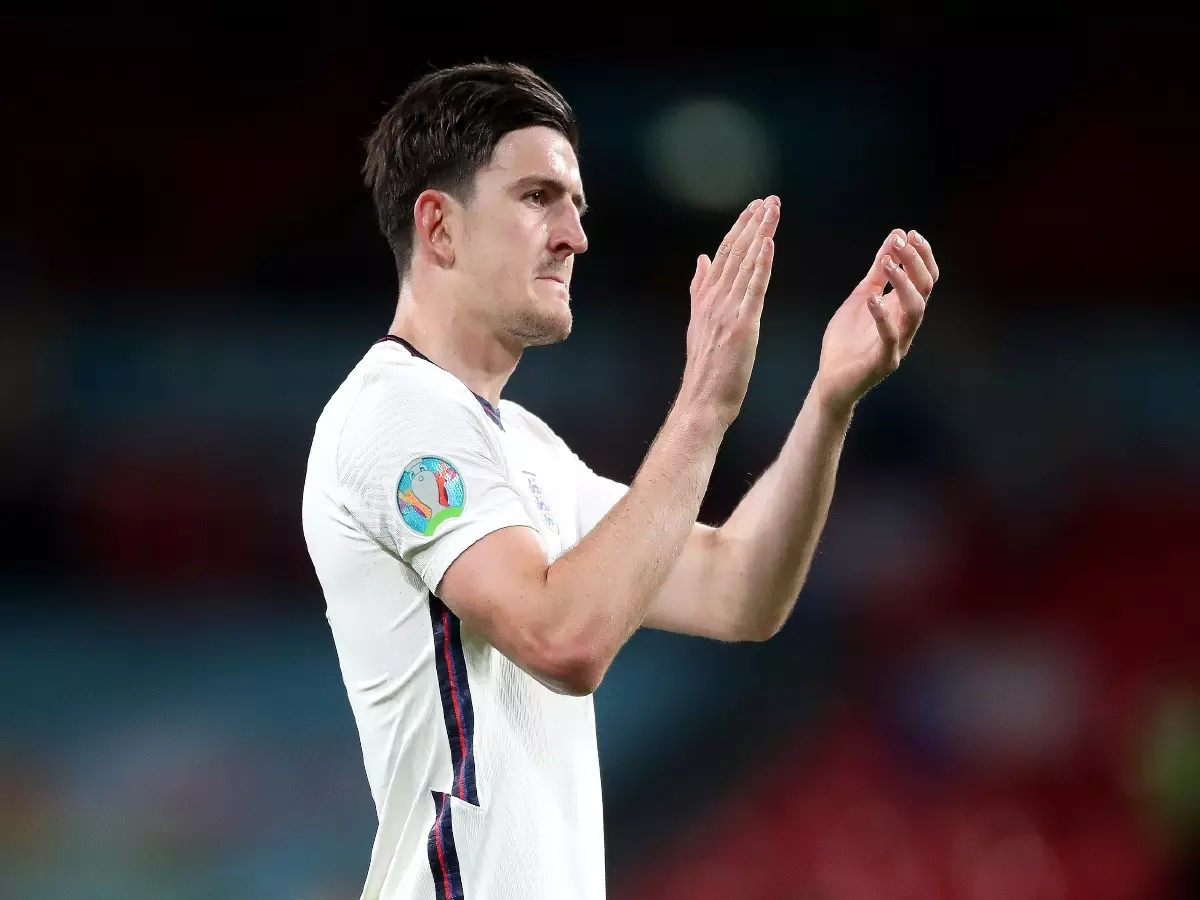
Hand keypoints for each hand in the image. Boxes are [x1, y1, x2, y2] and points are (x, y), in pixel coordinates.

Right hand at [679, 196, 779, 427]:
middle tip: (769, 200)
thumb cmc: (705, 369)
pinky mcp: (742, 325)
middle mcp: (714, 299)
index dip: (739, 229)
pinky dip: (761, 264)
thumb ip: (699, 290)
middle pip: (735, 252)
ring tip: (772, 210)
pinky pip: (753, 288)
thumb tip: (701, 260)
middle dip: (752, 223)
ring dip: (760, 234)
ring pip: (745, 264)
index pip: (724, 254)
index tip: (753, 208)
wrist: (702, 400)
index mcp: (705, 298)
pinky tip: (769, 243)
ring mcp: (727, 311)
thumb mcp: (698, 323)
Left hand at [814, 228, 938, 416]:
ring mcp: (898, 344)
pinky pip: (890, 337)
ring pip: (915, 310)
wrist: (831, 379)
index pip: (926, 278)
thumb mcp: (863, 296)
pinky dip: (883, 317)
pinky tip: (873, 299)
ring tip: (889, 263)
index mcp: (902, 309)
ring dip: (904, 284)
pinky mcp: (883, 361)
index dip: (922, 255)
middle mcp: (906, 324)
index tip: (910, 234)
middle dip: (915, 263)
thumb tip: (895, 235)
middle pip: (925, 289)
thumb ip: (878, 271)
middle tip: (900, 243)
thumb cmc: (848, 340)